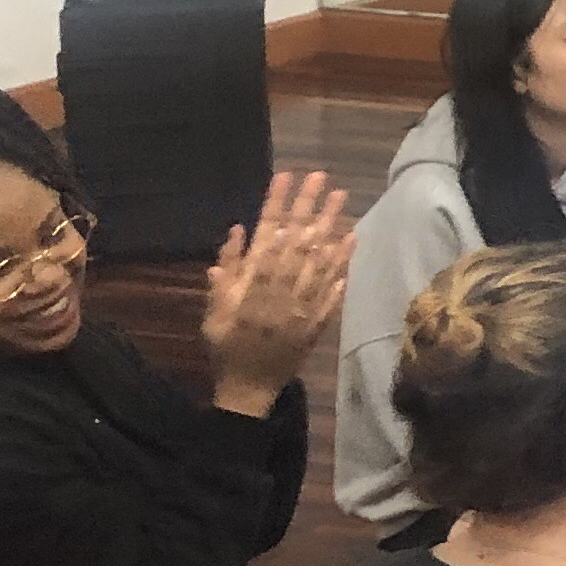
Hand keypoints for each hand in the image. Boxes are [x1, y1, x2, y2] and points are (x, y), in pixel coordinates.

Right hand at [203, 170, 353, 405]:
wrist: (249, 388)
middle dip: (309, 207)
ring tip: (341, 198)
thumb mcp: (214, 311)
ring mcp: (303, 306)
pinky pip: (333, 289)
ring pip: (319, 261)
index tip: (287, 177)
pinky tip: (351, 240)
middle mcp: (281, 292)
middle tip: (322, 177)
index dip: (277, 206)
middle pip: (297, 243)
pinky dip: (342, 265)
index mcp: (251, 287)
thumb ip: (226, 272)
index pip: (266, 237)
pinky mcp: (318, 320)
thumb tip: (237, 230)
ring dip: (331, 228)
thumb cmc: (225, 346)